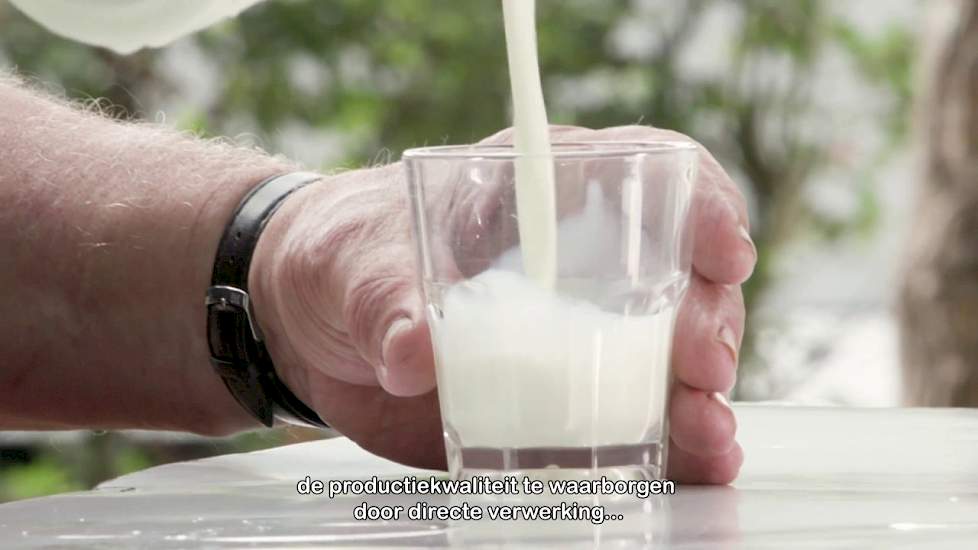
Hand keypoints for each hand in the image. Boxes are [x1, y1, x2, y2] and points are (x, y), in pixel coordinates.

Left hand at [249, 125, 753, 481]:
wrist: (314, 328)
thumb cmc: (347, 258)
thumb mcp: (360, 265)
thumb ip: (388, 303)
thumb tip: (415, 354)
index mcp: (544, 197)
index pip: (652, 177)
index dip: (704, 206)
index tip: (725, 251)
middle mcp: (580, 266)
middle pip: (679, 279)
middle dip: (707, 320)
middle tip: (701, 365)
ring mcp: (578, 338)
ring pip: (669, 359)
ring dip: (701, 397)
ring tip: (709, 434)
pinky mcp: (560, 400)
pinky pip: (631, 422)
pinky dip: (671, 447)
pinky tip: (696, 465)